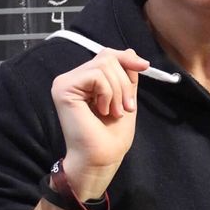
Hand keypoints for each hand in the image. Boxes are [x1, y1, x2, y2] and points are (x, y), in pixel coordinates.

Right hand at [51, 47, 149, 198]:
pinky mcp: (64, 88)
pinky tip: (102, 111)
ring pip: (104, 64)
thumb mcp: (126, 98)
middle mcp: (72, 78)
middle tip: (124, 108)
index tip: (145, 66)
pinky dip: (108, 93)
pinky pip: (96, 75)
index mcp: (85, 81)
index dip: (127, 59)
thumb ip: (126, 76)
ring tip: (113, 112)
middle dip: (124, 83)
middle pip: (108, 57)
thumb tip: (130, 51)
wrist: (101, 159)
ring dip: (118, 91)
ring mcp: (65, 82)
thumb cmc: (111, 136)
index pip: (107, 56)